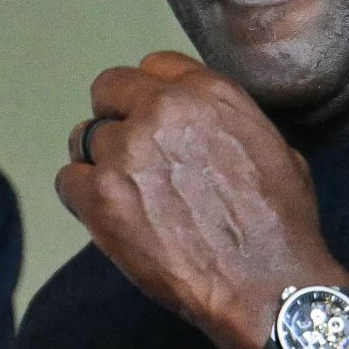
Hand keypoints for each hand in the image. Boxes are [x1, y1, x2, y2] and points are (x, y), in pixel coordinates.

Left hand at [58, 51, 348, 348]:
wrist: (265, 283)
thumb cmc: (280, 225)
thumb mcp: (276, 148)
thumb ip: (228, 124)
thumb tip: (208, 130)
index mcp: (211, 93)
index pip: (155, 66)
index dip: (152, 93)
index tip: (153, 116)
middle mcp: (164, 110)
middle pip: (109, 88)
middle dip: (116, 115)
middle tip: (130, 152)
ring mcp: (128, 150)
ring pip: (84, 137)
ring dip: (99, 160)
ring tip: (123, 192)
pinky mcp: (100, 195)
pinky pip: (68, 181)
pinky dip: (83, 198)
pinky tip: (110, 216)